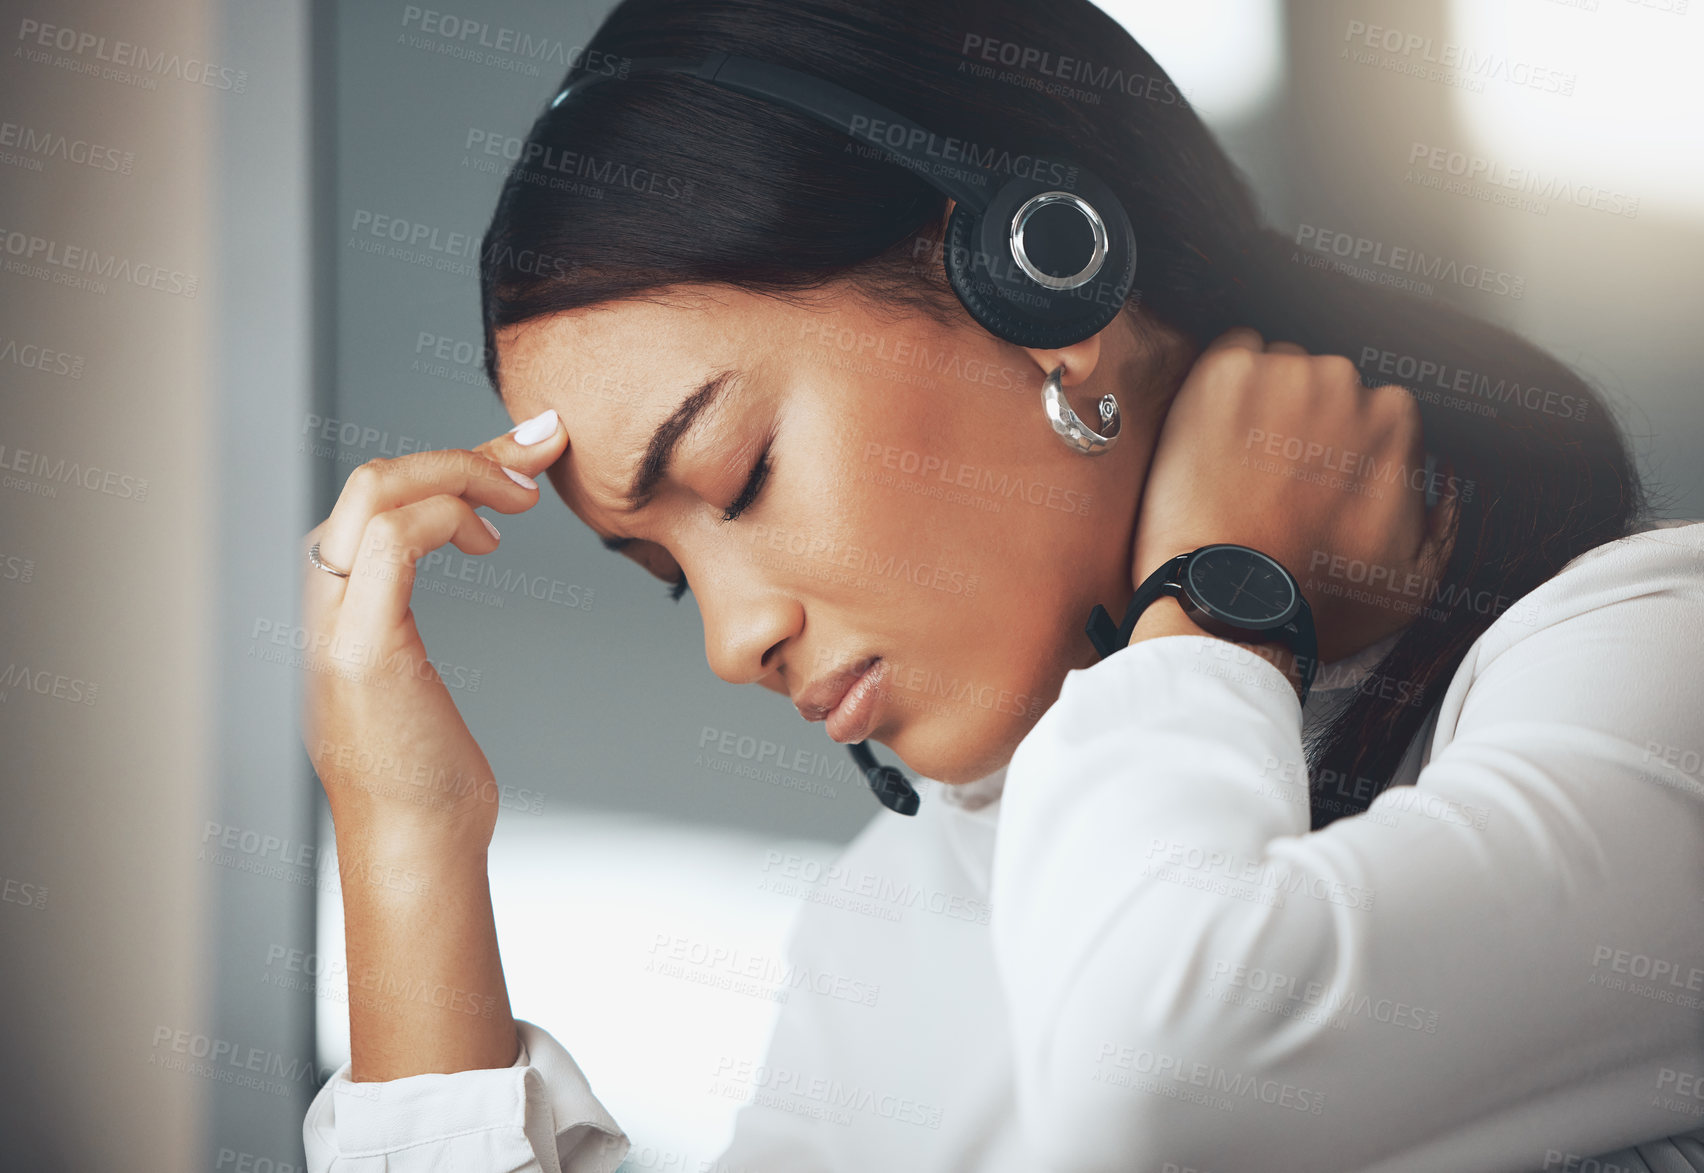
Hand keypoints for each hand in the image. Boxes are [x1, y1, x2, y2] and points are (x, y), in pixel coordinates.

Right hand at [298, 409, 568, 856]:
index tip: (522, 456)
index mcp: (333, 603)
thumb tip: (470, 538)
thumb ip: (412, 600)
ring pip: (375, 492)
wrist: (416, 847)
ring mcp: (332, 626)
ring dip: (461, 473)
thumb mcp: (418, 666)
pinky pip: (388, 543)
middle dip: (462, 452)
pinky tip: (489, 540)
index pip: (376, 495)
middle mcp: (321, 605)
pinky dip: (444, 516)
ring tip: (520, 497)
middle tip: (536, 460)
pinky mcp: (359, 651)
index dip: (449, 461)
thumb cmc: (428, 771)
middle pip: (372, 478)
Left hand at [1131, 329, 1457, 664]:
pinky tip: (1213, 436)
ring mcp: (1280, 373)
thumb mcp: (1414, 581)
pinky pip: (1228, 355)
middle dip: (1301, 421)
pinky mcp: (1224, 375)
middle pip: (1321, 384)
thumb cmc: (1317, 602)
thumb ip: (1443, 521)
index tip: (1315, 478)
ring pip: (1274, 369)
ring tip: (1237, 464)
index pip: (1370, 410)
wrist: (1233, 605)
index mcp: (1395, 419)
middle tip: (1272, 476)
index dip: (1340, 447)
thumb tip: (1442, 482)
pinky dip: (1220, 387)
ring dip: (1260, 403)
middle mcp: (1344, 383)